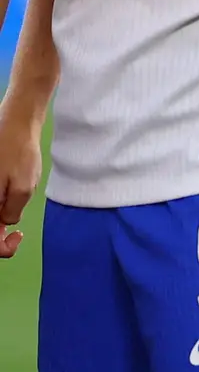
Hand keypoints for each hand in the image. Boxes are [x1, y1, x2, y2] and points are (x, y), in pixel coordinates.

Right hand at [0, 99, 42, 258]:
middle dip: (0, 235)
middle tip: (17, 230)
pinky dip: (2, 204)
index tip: (17, 237)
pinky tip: (12, 193)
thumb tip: (5, 224)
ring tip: (16, 202)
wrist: (16, 123)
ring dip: (2, 219)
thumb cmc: (19, 152)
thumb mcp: (23, 187)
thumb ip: (12, 211)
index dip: (2, 248)